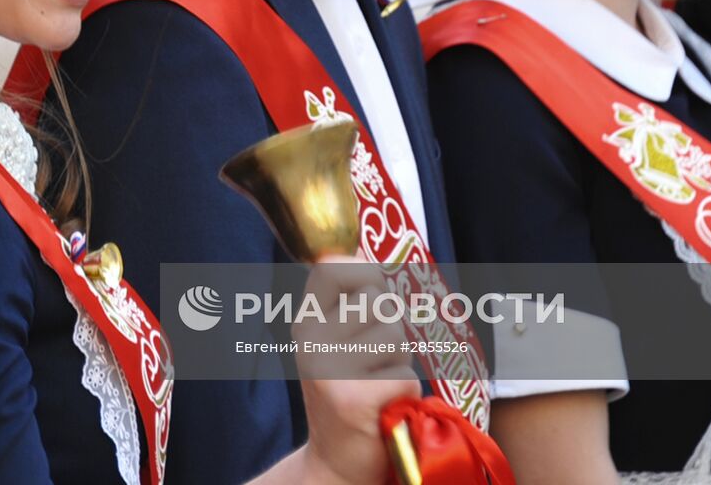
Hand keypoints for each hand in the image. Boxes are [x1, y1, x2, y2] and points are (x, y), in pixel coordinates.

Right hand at [296, 254, 420, 483]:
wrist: (337, 464)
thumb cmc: (348, 393)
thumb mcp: (338, 341)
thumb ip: (351, 298)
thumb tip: (363, 248)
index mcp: (305, 322)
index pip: (333, 267)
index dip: (363, 273)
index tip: (370, 297)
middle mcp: (309, 341)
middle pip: (378, 301)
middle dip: (390, 329)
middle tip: (374, 361)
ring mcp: (328, 369)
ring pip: (396, 336)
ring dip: (399, 363)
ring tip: (378, 385)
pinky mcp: (353, 398)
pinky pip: (405, 375)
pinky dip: (405, 393)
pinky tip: (384, 408)